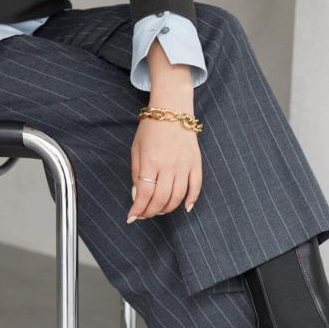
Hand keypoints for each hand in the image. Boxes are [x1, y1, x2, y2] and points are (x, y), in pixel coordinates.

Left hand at [127, 40, 201, 221]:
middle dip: (151, 212)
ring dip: (167, 208)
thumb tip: (138, 197)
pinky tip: (185, 208)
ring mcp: (184, 165)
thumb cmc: (151, 129)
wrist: (172, 111)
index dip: (138, 209)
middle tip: (144, 215)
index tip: (132, 217)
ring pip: (177, 197)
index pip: (145, 194)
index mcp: (151, 161)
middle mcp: (168, 165)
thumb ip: (137, 174)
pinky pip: (196, 187)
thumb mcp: (136, 149)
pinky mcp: (195, 164)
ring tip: (159, 210)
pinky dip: (191, 200)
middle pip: (161, 199)